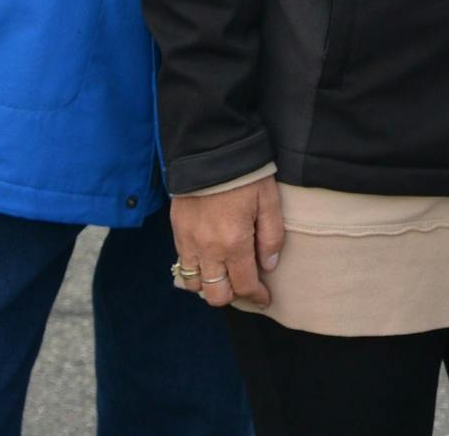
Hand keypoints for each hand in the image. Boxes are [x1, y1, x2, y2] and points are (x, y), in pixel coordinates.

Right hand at [170, 177, 283, 308]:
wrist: (209, 148)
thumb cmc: (245, 173)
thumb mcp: (269, 201)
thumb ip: (272, 237)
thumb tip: (268, 266)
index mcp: (234, 242)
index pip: (244, 286)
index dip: (257, 297)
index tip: (265, 298)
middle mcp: (208, 249)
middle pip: (216, 295)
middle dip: (233, 297)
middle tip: (245, 287)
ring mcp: (188, 241)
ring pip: (194, 285)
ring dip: (210, 285)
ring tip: (225, 275)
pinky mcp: (177, 231)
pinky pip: (182, 264)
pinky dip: (195, 270)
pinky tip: (209, 260)